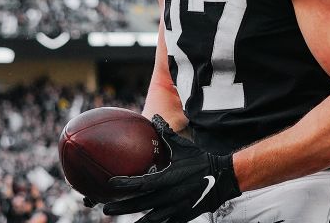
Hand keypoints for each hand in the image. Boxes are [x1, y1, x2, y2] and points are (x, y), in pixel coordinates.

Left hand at [98, 115, 241, 222]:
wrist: (223, 177)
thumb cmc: (201, 160)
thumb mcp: (183, 147)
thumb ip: (166, 134)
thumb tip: (154, 117)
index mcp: (168, 178)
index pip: (142, 182)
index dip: (125, 183)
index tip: (111, 183)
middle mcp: (170, 195)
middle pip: (141, 204)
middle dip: (122, 207)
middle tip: (105, 209)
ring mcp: (177, 208)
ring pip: (152, 219)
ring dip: (136, 221)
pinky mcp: (183, 216)